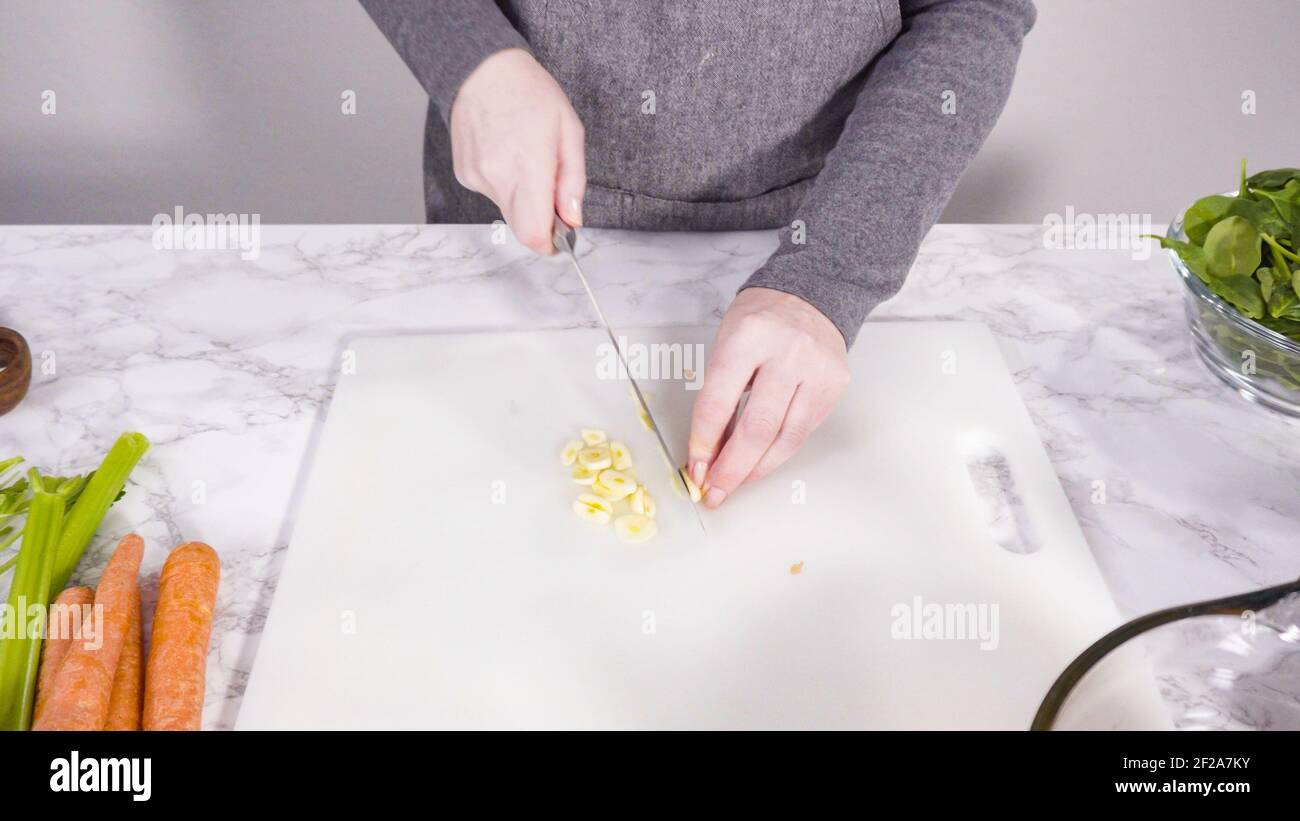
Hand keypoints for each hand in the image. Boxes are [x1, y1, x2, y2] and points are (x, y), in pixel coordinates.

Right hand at [450, 48, 585, 254]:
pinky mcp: (464, 174)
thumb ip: (573, 180)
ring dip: (523, 197)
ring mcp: (477, 177)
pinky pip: (492, 193)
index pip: (534, 233)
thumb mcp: (569, 131)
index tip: (562, 237)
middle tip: (551, 192)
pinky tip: (505, 152)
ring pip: (508, 209)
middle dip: (541, 221)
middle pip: (521, 228)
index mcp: (529, 166)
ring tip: (524, 156)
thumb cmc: (530, 93)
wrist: (481, 70)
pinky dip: (504, 183)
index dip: (550, 244)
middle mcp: (498, 177)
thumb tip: (572, 219)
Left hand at [687, 288, 849, 507]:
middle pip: (757, 428)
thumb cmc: (760, 321)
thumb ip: (718, 394)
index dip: (703, 442)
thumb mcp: (726, 344)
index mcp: (749, 337)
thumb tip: (709, 451)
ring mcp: (817, 370)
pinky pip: (803, 432)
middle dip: (731, 469)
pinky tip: (760, 465)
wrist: (810, 295)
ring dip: (756, 470)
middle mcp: (787, 353)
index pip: (718, 402)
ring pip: (785, 438)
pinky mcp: (835, 386)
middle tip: (715, 492)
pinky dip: (778, 454)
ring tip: (735, 485)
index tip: (695, 469)